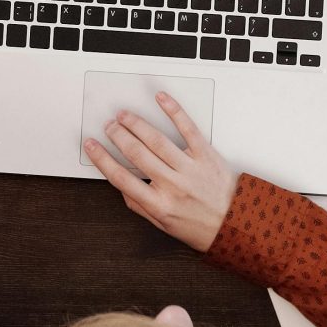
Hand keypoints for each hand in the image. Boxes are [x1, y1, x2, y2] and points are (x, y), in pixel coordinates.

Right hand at [84, 94, 239, 252]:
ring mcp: (189, 168)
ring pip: (156, 140)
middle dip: (118, 136)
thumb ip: (140, 206)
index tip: (91, 145)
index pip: (121, 178)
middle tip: (109, 126)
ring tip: (125, 115)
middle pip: (136, 154)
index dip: (102, 159)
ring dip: (136, 124)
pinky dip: (173, 111)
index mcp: (158, 204)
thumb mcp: (164, 225)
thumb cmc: (200, 226)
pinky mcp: (205, 155)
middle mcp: (172, 185)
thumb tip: (121, 187)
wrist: (235, 223)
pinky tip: (161, 100)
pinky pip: (188, 129)